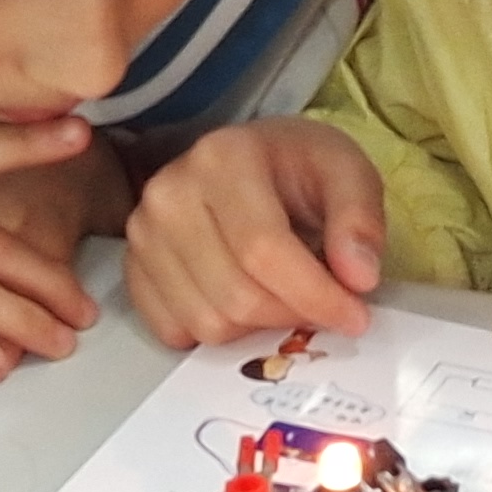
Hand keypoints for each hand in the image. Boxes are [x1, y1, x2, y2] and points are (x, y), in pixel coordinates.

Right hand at [122, 119, 383, 348]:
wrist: (247, 163)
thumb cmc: (297, 169)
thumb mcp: (347, 174)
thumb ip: (360, 221)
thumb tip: (358, 278)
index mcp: (223, 157)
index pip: (264, 250)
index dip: (315, 296)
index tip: (356, 317)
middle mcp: (169, 193)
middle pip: (237, 295)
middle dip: (291, 315)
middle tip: (323, 309)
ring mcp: (141, 234)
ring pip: (207, 322)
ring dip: (257, 328)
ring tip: (282, 299)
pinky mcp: (131, 269)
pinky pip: (173, 331)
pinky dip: (216, 333)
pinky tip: (242, 305)